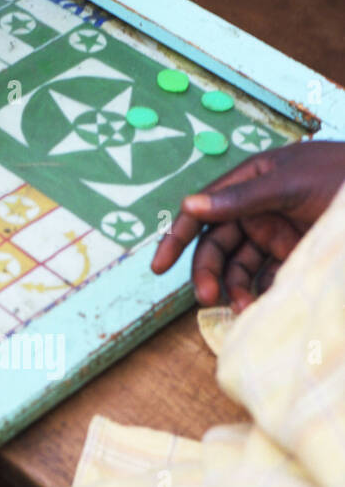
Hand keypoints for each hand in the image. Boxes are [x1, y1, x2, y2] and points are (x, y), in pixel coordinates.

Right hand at [150, 141, 344, 309]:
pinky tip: (262, 307)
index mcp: (248, 183)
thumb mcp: (288, 183)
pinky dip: (262, 294)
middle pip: (218, 246)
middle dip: (209, 273)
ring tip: (243, 310)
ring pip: (242, 267)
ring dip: (236, 288)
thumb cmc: (340, 176)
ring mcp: (278, 234)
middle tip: (207, 299)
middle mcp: (256, 210)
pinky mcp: (298, 255)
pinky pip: (270, 278)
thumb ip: (240, 197)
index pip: (202, 212)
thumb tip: (189, 205)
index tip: (159, 267)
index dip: (177, 238)